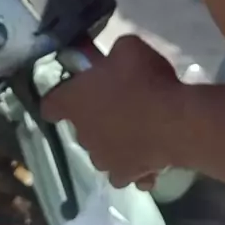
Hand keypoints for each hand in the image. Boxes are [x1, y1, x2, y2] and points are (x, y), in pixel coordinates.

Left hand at [42, 35, 182, 189]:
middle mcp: (83, 135)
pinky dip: (134, 167)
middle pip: (81, 128)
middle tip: (117, 102)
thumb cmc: (144, 80)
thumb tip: (114, 59)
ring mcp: (104, 160)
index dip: (59, 98)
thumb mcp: (127, 48)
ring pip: (101, 153)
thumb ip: (113, 54)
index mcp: (74, 101)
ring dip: (113, 143)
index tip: (70, 92)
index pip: (50, 104)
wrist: (174, 121)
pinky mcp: (128, 176)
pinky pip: (126, 173)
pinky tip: (148, 157)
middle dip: (94, 117)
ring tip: (134, 130)